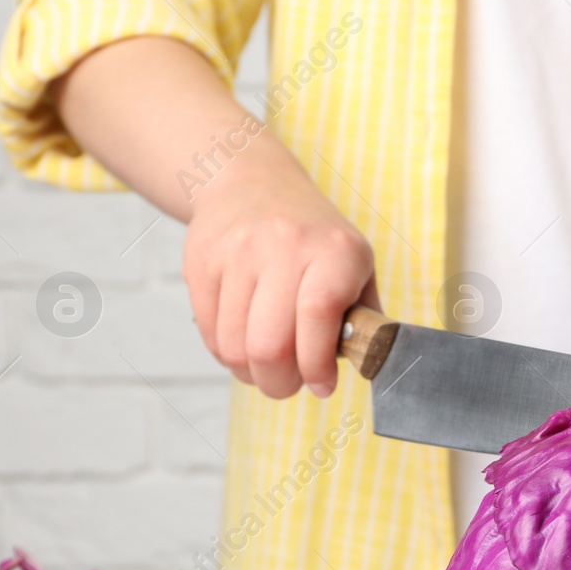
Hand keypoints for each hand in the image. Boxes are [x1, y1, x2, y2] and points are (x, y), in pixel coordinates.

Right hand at [183, 157, 378, 398]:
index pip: (318, 315)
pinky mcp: (202, 260)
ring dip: (251, 374)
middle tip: (288, 386)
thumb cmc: (316, 238)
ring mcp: (238, 251)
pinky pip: (210, 332)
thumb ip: (365, 317)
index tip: (322, 387)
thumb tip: (368, 365)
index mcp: (334, 250)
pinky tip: (243, 345)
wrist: (253, 182)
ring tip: (266, 368)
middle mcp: (284, 245)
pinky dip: (227, 354)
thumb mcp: (356, 264)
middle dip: (280, 384)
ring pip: (234, 346)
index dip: (317, 366)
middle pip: (270, 345)